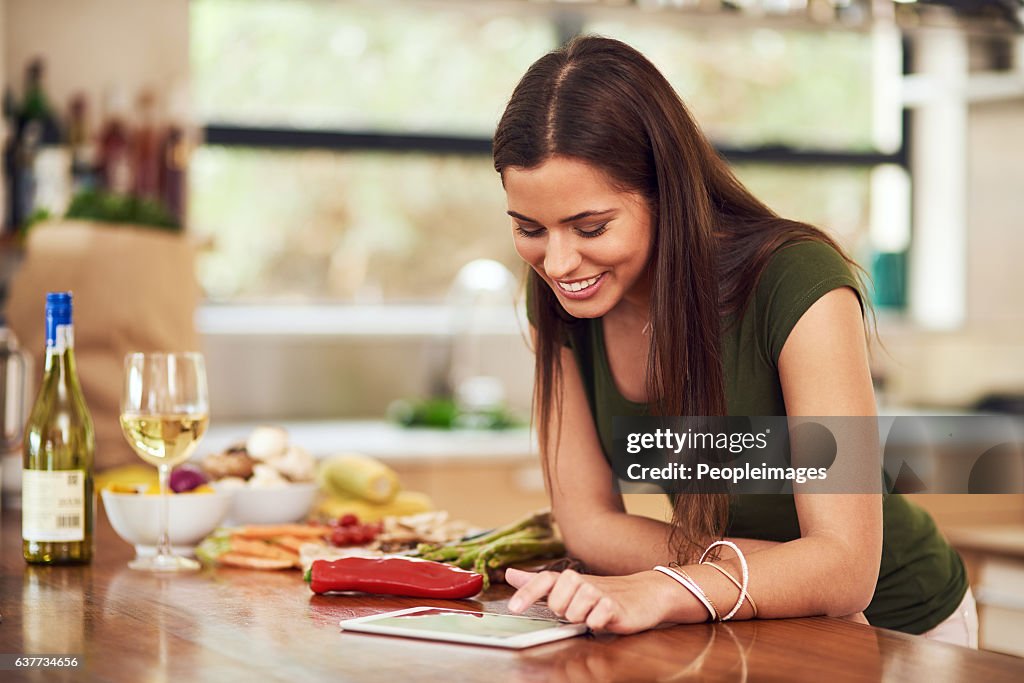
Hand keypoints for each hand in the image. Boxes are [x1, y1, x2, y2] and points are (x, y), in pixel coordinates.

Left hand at [505, 567, 673, 633]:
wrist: (644, 593)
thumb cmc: (604, 593)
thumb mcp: (569, 587)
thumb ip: (538, 583)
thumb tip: (510, 573)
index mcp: (568, 578)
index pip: (543, 580)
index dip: (527, 593)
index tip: (513, 607)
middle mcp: (581, 581)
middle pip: (557, 603)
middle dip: (564, 612)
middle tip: (578, 610)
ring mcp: (598, 592)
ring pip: (574, 613)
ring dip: (581, 619)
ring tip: (592, 615)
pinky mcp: (614, 606)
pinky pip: (595, 619)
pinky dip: (596, 623)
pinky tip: (603, 619)